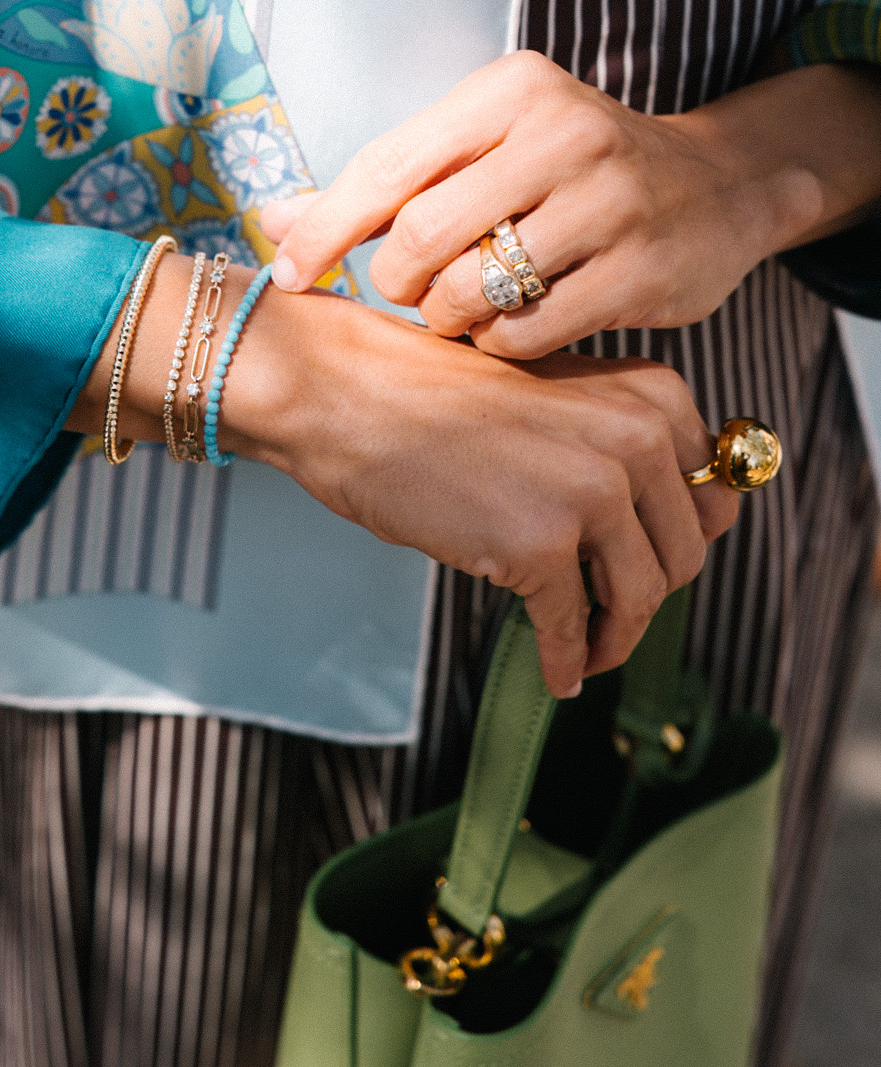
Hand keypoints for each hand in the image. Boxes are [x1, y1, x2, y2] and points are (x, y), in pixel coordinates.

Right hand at [69, 253, 737, 694]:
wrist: (352, 394)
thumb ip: (619, 445)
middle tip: (611, 621)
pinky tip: (556, 673)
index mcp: (654, 395)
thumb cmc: (438, 397)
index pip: (713, 494)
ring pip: (640, 597)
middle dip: (646, 598)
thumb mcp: (559, 397)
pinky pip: (572, 626)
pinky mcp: (540, 544)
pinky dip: (568, 660)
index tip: (651, 568)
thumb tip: (664, 535)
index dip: (682, 542)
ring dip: (616, 639)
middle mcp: (639, 437)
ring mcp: (593, 491)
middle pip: (681, 554)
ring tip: (589, 655)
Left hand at [260, 51, 880, 357]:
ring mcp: (609, 203)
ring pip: (470, 292)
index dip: (325, 230)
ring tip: (463, 309)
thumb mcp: (487, 145)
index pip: (387, 165)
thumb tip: (275, 216)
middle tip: (412, 291)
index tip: (287, 275)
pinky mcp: (641, 272)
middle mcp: (563, 134)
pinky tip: (510, 328)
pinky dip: (498, 346)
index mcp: (510, 91)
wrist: (716, 187)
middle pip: (420, 237)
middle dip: (397, 282)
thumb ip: (389, 179)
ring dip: (447, 319)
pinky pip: (526, 334)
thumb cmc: (571, 167)